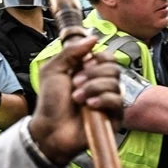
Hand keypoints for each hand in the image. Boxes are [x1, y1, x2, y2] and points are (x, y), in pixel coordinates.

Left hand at [31, 36, 122, 165]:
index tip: (83, 64)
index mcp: (90, 73)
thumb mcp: (53, 70)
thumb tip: (93, 38)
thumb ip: (71, 52)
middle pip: (113, 68)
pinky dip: (102, 100)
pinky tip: (89, 106)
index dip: (98, 58)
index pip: (108, 57)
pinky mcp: (114, 116)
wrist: (50, 129)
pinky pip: (117, 100)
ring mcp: (109, 101)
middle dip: (92, 74)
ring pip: (115, 83)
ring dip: (93, 88)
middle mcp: (102, 85)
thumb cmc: (50, 103)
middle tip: (75, 83)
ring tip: (77, 98)